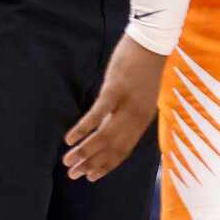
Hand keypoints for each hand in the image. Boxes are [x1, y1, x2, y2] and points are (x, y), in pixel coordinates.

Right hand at [64, 35, 167, 178]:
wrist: (152, 42)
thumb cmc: (143, 67)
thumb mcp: (140, 95)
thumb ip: (125, 114)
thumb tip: (108, 130)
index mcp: (143, 119)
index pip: (124, 151)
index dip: (107, 166)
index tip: (91, 177)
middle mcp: (137, 116)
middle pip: (112, 148)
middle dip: (91, 164)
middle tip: (73, 175)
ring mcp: (126, 104)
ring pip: (104, 136)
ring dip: (84, 152)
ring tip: (67, 162)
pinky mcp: (115, 89)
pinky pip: (97, 115)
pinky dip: (82, 129)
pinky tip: (69, 139)